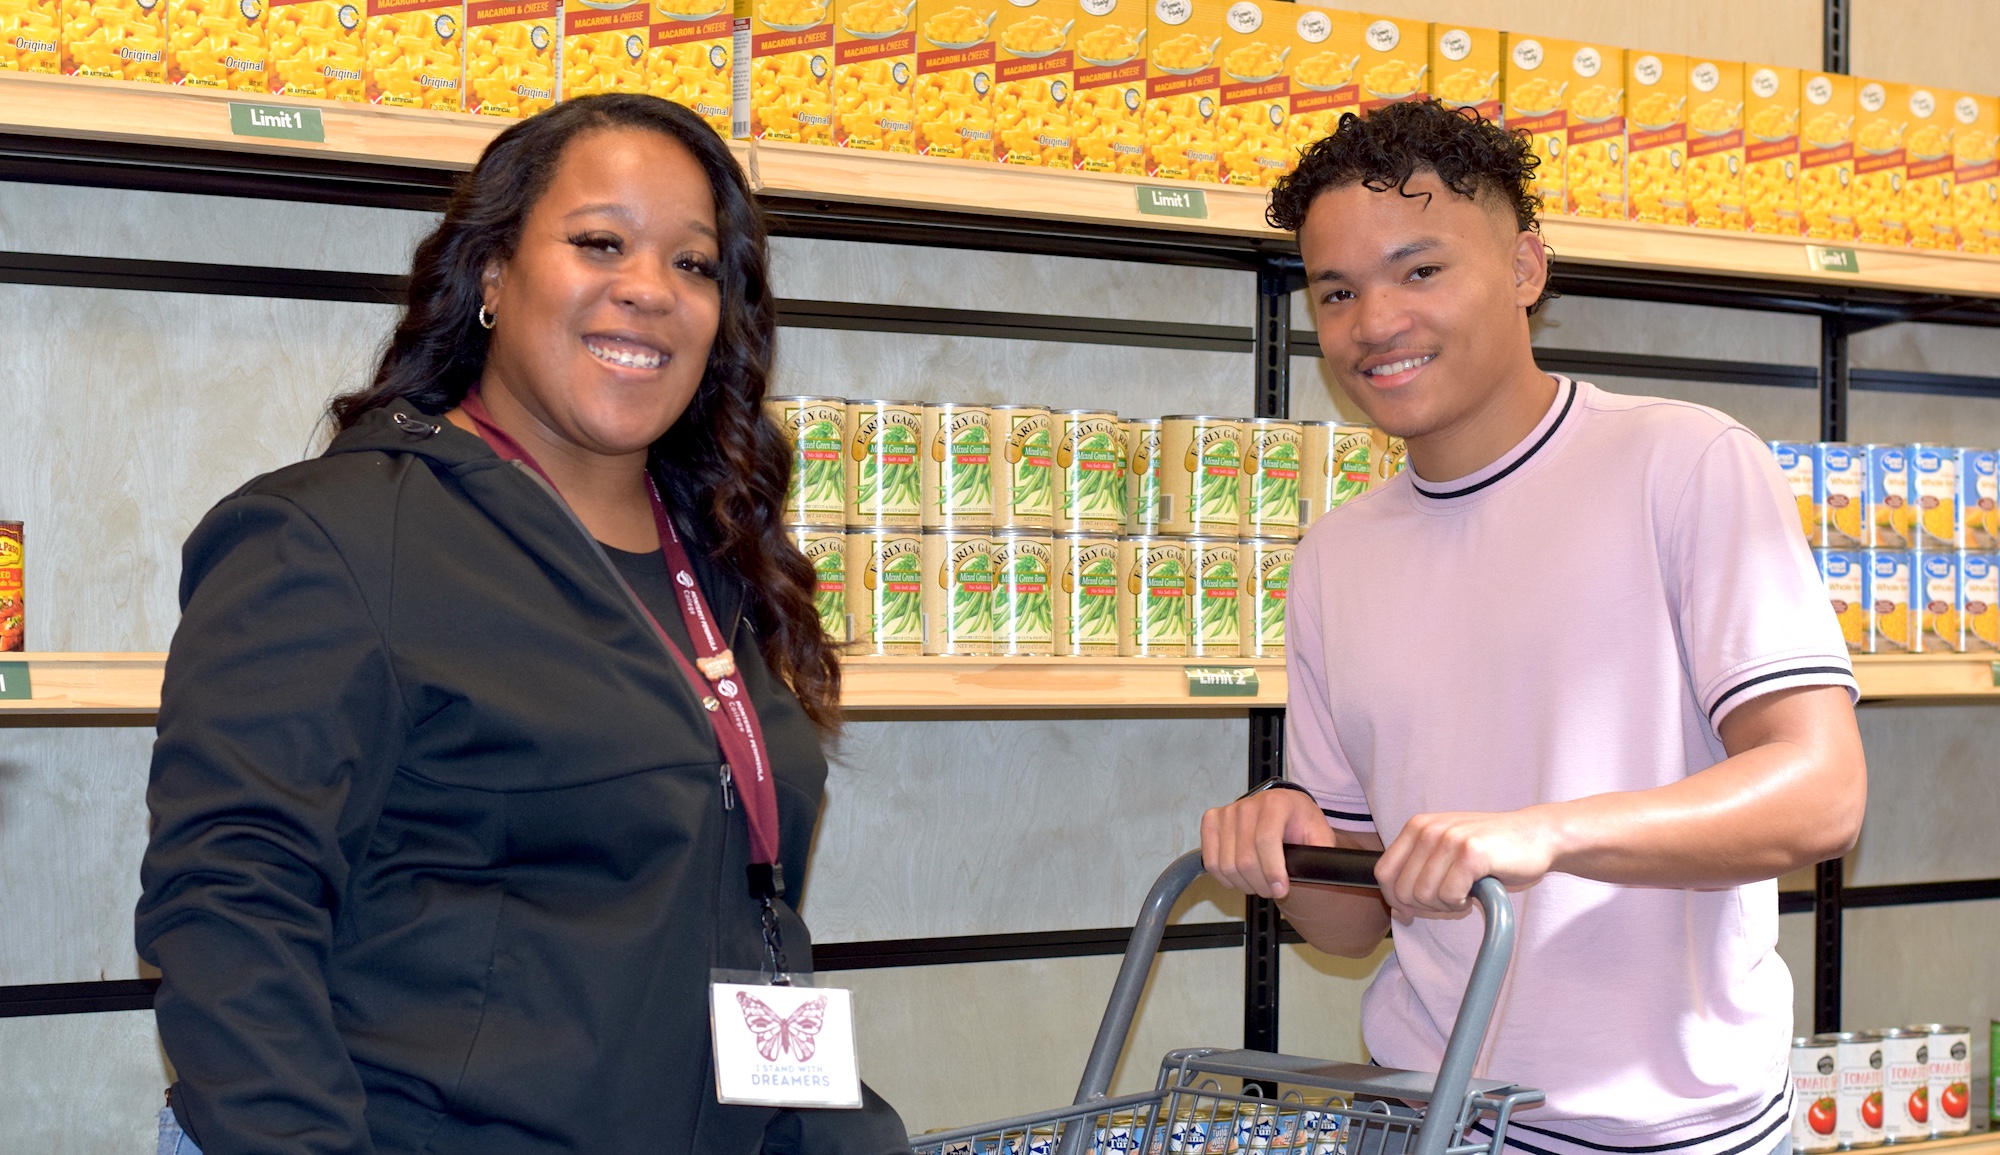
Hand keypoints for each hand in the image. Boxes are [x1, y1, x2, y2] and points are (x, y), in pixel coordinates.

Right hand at [1201, 788, 1333, 900]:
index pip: (1266, 839)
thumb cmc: (1301, 824)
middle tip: (1273, 891)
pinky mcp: (1212, 821)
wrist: (1285, 811)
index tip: (1281, 890)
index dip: (1272, 870)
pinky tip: (1241, 878)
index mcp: (1277, 803)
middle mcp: (1248, 804)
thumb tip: (1319, 871)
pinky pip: (1211, 861)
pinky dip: (1225, 878)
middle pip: (1245, 858)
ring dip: (1244, 884)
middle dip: (1260, 884)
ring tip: (1259, 884)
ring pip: (1227, 865)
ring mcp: (1227, 812)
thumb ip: (1321, 852)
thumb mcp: (1320, 835)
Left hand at [1375, 808, 1560, 918]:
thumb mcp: (1445, 851)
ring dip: (1445, 905)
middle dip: (1425, 906)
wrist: (1537, 835)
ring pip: (1425, 895)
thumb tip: (1397, 911)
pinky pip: (1450, 895)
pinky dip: (1461, 903)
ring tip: (1464, 893)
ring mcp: (1450, 838)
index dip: (1395, 899)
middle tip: (1450, 899)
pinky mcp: (1472, 853)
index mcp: (1417, 826)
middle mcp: (1429, 829)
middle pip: (1403, 890)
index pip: (1384, 873)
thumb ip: (1418, 872)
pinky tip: (1474, 893)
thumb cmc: (1490, 850)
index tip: (1413, 910)